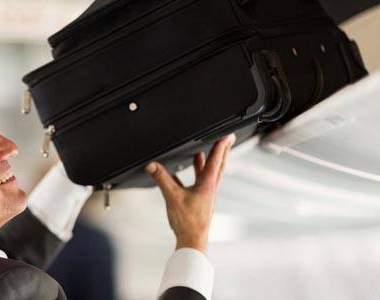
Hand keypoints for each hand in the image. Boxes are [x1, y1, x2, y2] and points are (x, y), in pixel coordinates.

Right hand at [145, 134, 235, 252]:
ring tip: (206, 150)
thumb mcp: (172, 197)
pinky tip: (184, 172)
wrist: (192, 240)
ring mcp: (206, 194)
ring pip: (210, 172)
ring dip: (209, 160)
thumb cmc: (188, 222)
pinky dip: (194, 173)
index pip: (216, 160)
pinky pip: (198, 181)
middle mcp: (210, 188)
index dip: (220, 146)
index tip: (226, 134)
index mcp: (207, 184)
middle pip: (218, 164)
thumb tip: (152, 166)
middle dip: (222, 150)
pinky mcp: (200, 199)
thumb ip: (162, 179)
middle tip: (226, 139)